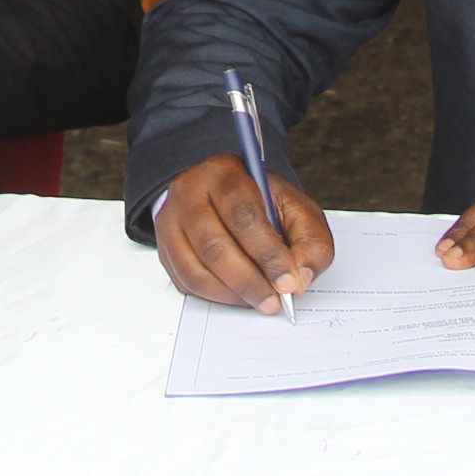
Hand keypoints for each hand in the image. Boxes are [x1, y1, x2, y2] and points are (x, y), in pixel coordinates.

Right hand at [152, 156, 333, 313]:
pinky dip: (215, 297)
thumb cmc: (262, 202)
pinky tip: (239, 296)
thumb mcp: (296, 209)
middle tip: (274, 301)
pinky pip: (186, 283)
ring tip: (260, 302)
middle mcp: (189, 194)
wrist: (223, 194)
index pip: (243, 216)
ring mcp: (170, 222)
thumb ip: (310, 241)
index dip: (267, 253)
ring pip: (196, 270)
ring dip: (232, 294)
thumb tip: (300, 279)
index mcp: (224, 174)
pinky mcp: (164, 249)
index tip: (288, 281)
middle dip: (249, 281)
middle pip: (214, 246)